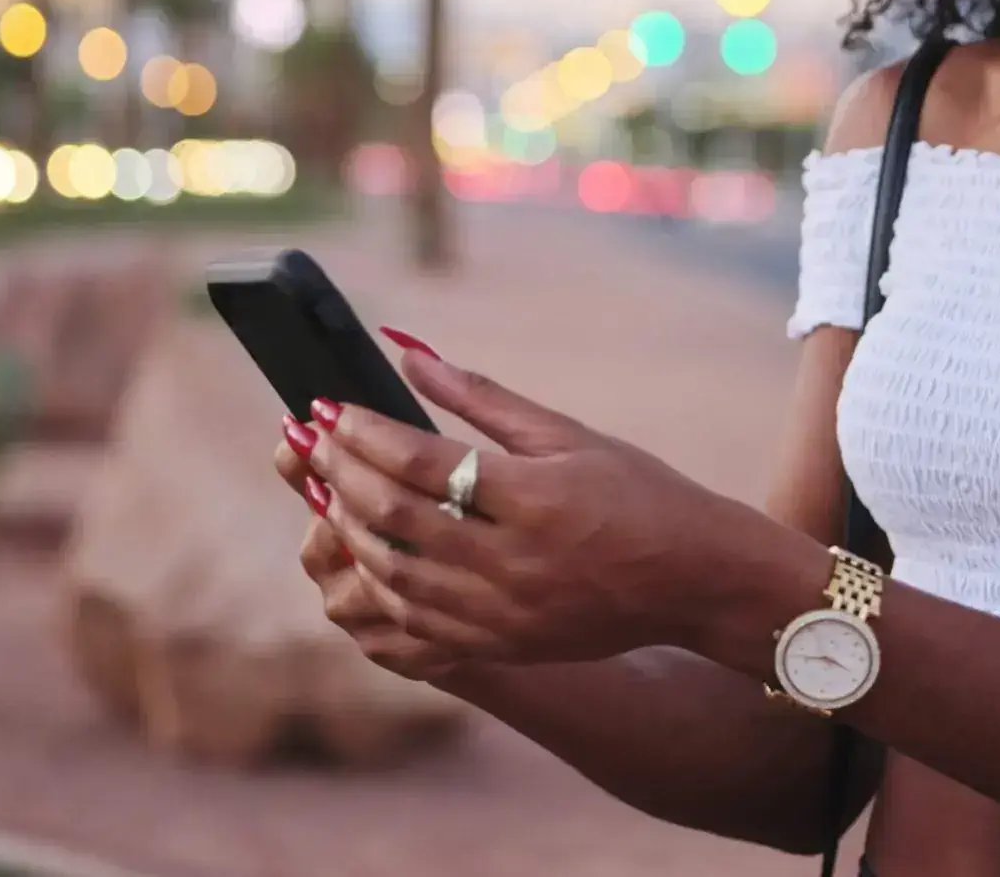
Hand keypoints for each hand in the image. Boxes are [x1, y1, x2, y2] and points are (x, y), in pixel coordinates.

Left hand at [287, 332, 790, 670]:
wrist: (694, 580)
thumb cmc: (638, 492)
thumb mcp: (567, 433)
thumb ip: (482, 397)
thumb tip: (409, 353)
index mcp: (534, 498)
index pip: (422, 462)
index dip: (364, 433)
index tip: (324, 406)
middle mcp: (514, 561)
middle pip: (396, 520)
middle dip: (340, 476)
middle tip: (306, 441)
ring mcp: (505, 613)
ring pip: (396, 577)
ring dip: (349, 532)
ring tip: (323, 492)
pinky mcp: (503, 645)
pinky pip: (417, 624)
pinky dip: (379, 587)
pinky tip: (360, 554)